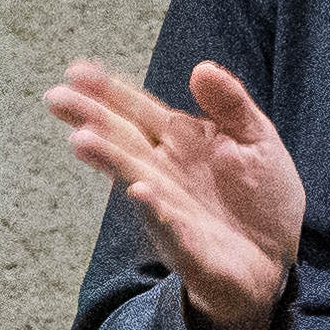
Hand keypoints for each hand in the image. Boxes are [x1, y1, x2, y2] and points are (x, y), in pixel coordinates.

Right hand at [49, 59, 306, 329]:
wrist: (274, 262)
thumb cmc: (257, 198)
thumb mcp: (256, 139)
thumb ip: (230, 103)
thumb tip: (201, 67)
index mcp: (179, 142)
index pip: (137, 111)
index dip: (109, 91)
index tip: (77, 70)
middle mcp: (165, 173)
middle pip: (123, 141)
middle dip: (91, 119)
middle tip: (55, 98)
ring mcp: (173, 211)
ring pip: (136, 180)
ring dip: (109, 161)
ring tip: (82, 141)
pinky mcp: (191, 249)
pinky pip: (173, 230)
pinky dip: (157, 212)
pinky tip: (140, 192)